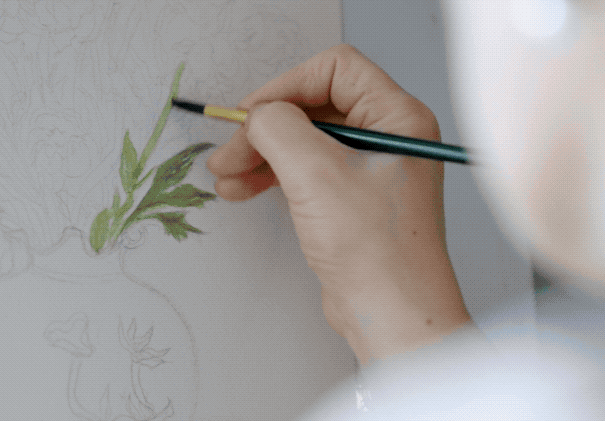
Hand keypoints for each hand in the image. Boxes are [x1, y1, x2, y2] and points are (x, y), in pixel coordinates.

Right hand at [206, 44, 470, 363]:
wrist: (391, 314)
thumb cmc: (375, 249)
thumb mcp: (315, 173)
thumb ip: (278, 127)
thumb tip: (257, 116)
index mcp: (397, 116)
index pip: (335, 70)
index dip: (288, 85)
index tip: (253, 113)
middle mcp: (387, 136)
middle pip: (313, 108)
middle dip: (265, 129)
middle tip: (230, 152)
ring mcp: (368, 169)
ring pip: (303, 141)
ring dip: (261, 155)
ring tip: (226, 176)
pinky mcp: (350, 198)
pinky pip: (304, 171)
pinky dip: (271, 177)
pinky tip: (242, 189)